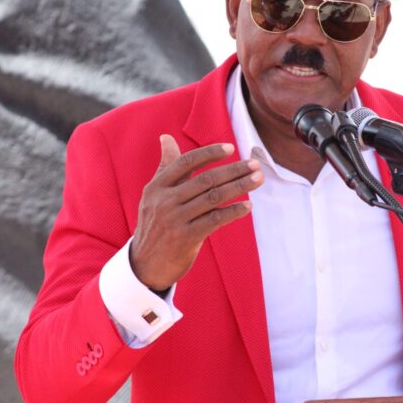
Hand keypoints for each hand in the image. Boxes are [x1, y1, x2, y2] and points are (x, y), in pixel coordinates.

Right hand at [131, 135, 263, 290]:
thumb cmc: (156, 224)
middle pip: (206, 179)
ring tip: (258, 179)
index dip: (210, 153)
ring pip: (213, 197)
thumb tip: (166, 137)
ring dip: (239, 187)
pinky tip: (248, 206)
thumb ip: (165, 166)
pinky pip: (215, 220)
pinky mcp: (186, 238)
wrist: (144, 264)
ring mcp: (175, 220)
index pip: (186, 162)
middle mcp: (164, 201)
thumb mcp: (154, 194)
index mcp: (157, 186)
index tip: (231, 148)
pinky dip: (233, 211)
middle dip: (234, 170)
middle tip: (255, 165)